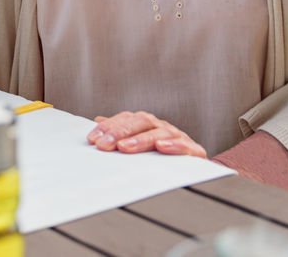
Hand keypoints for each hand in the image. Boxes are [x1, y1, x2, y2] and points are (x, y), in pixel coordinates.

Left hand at [87, 111, 206, 157]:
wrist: (194, 168)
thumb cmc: (160, 157)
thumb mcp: (137, 144)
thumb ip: (120, 132)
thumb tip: (98, 120)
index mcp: (145, 123)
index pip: (125, 119)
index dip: (108, 127)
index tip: (93, 139)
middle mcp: (160, 126)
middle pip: (140, 122)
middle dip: (120, 132)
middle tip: (104, 145)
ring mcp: (177, 136)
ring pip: (159, 131)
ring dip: (141, 139)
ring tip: (125, 147)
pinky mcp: (194, 150)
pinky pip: (185, 145)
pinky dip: (174, 145)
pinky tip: (161, 147)